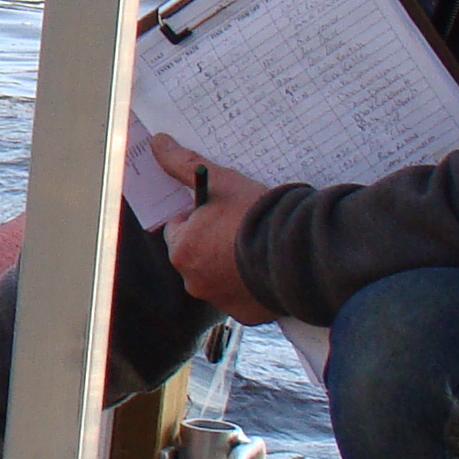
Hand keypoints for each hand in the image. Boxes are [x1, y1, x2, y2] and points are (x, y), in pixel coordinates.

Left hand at [152, 132, 279, 325]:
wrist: (299, 253)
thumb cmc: (256, 217)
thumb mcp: (221, 184)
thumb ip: (186, 165)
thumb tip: (159, 143)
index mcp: (182, 251)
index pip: (180, 229)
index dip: (200, 217)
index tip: (222, 212)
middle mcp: (194, 281)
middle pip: (197, 255)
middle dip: (215, 242)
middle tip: (242, 227)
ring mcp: (220, 301)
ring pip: (219, 277)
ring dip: (232, 263)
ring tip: (259, 246)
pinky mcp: (246, 315)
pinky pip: (243, 296)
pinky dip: (251, 284)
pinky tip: (268, 268)